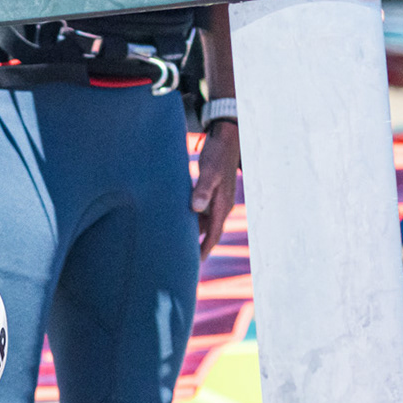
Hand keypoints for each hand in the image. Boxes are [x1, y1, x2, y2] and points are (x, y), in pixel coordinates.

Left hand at [190, 120, 239, 260]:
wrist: (226, 138)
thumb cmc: (218, 154)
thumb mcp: (209, 171)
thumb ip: (202, 190)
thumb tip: (196, 208)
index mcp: (222, 204)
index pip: (213, 233)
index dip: (204, 249)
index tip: (196, 263)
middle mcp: (220, 205)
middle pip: (208, 232)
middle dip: (197, 246)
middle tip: (182, 261)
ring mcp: (216, 200)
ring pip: (202, 222)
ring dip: (192, 233)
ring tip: (176, 246)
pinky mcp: (210, 193)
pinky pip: (200, 212)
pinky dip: (190, 220)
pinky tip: (177, 224)